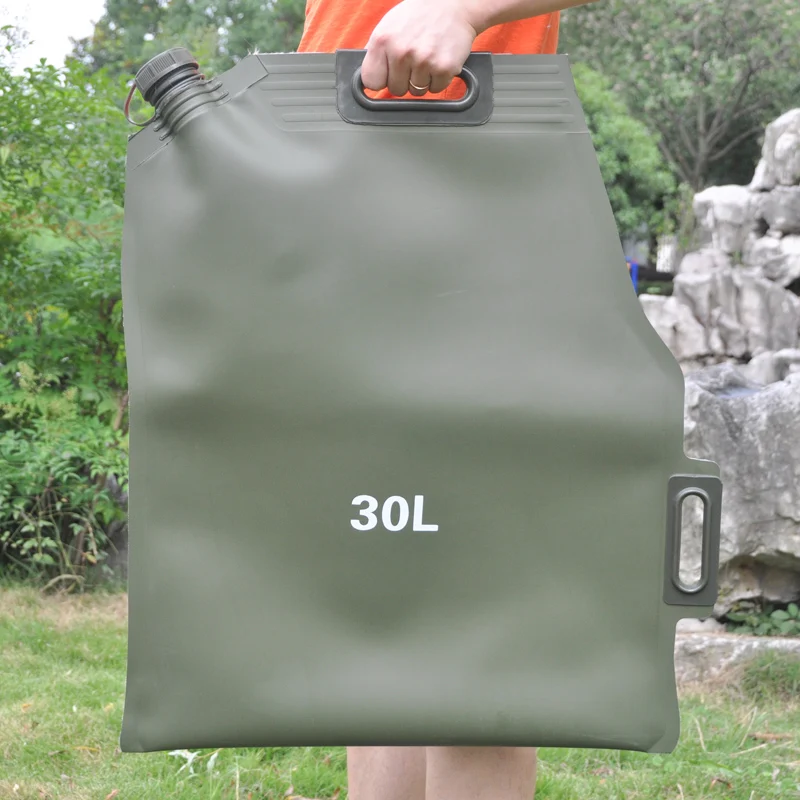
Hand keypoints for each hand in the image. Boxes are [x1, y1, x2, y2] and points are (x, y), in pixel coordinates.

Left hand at [361, 0, 479, 96]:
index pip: (371, 81)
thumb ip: (376, 51)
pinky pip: (436, 89)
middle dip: (404, 79)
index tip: (388, 73)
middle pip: (395, 90)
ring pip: (416, 91)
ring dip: (423, 79)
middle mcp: (401, 52)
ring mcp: (423, 61)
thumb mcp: (389, 26)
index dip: (381, 79)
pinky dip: (439, 79)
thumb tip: (367, 77)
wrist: (453, 3)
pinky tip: (439, 60)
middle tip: (414, 60)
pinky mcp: (444, 68)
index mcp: (382, 41)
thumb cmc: (419, 16)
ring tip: (428, 57)